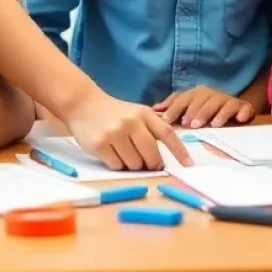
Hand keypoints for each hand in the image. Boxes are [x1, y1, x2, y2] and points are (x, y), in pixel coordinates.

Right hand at [65, 93, 191, 171]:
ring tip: (124, 152)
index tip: (188, 164)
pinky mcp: (100, 144)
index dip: (179, 150)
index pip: (167, 133)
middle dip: (152, 164)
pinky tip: (111, 153)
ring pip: (134, 164)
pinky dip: (117, 165)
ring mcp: (115, 133)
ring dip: (132, 165)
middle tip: (148, 164)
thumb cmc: (114, 113)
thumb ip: (152, 128)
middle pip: (151, 154)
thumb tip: (167, 156)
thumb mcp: (136, 113)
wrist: (83, 105)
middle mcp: (131, 122)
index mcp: (144, 113)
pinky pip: (117, 166)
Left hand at [154, 85, 255, 129]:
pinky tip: (239, 119)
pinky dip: (242, 113)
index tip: (167, 120)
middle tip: (190, 124)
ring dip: (216, 113)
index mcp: (198, 93)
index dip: (176, 108)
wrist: (235, 108)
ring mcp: (228, 100)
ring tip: (212, 125)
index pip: (184, 98)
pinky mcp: (243, 107)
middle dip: (196, 111)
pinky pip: (243, 108)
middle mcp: (212, 94)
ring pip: (221, 104)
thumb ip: (174, 107)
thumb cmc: (207, 111)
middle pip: (203, 100)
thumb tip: (154, 108)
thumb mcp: (189, 109)